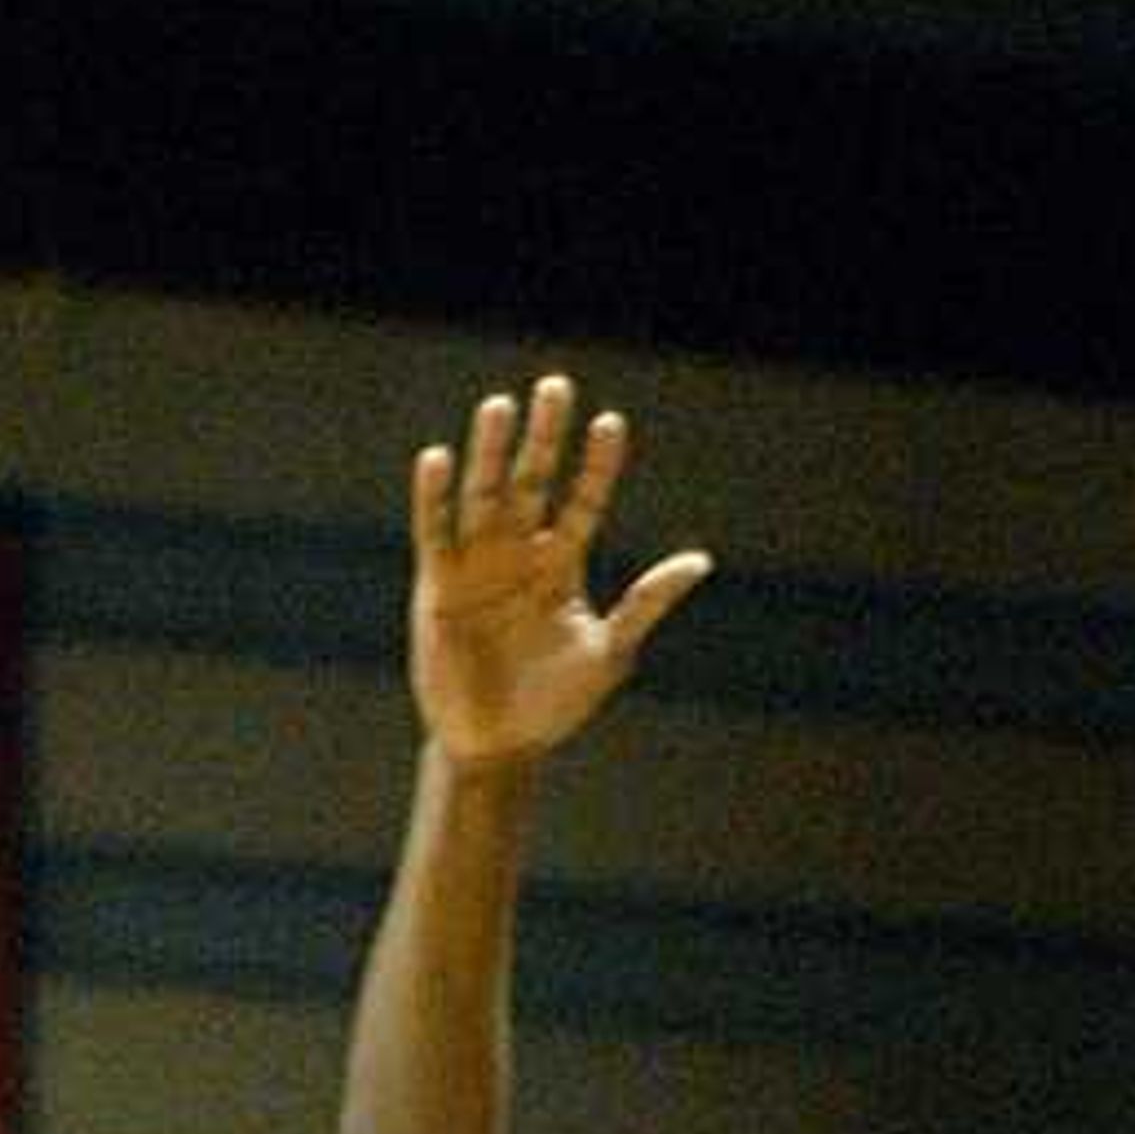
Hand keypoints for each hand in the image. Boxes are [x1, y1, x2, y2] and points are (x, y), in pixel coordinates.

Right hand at [410, 374, 710, 773]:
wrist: (498, 747)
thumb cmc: (555, 703)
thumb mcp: (610, 651)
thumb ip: (647, 602)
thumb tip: (701, 560)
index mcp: (561, 565)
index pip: (583, 501)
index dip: (596, 465)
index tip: (611, 424)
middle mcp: (519, 552)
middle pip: (532, 481)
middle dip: (544, 437)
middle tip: (556, 386)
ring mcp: (477, 564)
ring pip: (483, 494)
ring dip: (490, 451)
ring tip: (501, 407)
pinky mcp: (439, 584)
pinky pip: (435, 531)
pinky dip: (433, 497)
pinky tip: (440, 458)